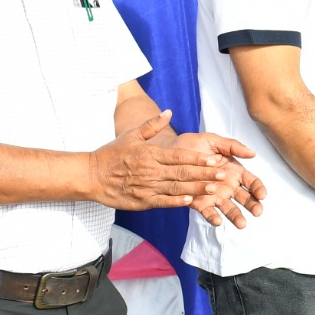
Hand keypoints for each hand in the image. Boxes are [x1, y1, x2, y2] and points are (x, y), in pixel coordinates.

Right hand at [89, 111, 236, 210]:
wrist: (91, 175)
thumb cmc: (112, 154)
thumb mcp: (131, 135)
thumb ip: (151, 125)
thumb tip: (169, 112)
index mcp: (150, 153)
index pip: (179, 156)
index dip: (198, 158)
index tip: (215, 159)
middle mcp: (150, 170)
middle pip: (182, 172)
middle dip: (204, 173)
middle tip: (223, 174)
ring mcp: (146, 187)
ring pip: (176, 188)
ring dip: (196, 188)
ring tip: (214, 188)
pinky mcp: (141, 202)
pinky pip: (162, 202)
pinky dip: (176, 202)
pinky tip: (191, 202)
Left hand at [174, 131, 266, 226]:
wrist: (169, 152)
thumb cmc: (193, 145)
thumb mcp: (213, 140)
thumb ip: (233, 146)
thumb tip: (253, 153)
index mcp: (234, 171)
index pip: (251, 182)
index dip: (258, 188)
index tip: (261, 195)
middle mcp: (227, 185)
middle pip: (244, 198)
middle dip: (252, 205)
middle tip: (257, 212)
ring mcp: (214, 195)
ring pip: (229, 208)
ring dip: (236, 216)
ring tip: (241, 224)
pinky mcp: (200, 203)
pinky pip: (209, 212)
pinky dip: (214, 218)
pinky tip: (218, 221)